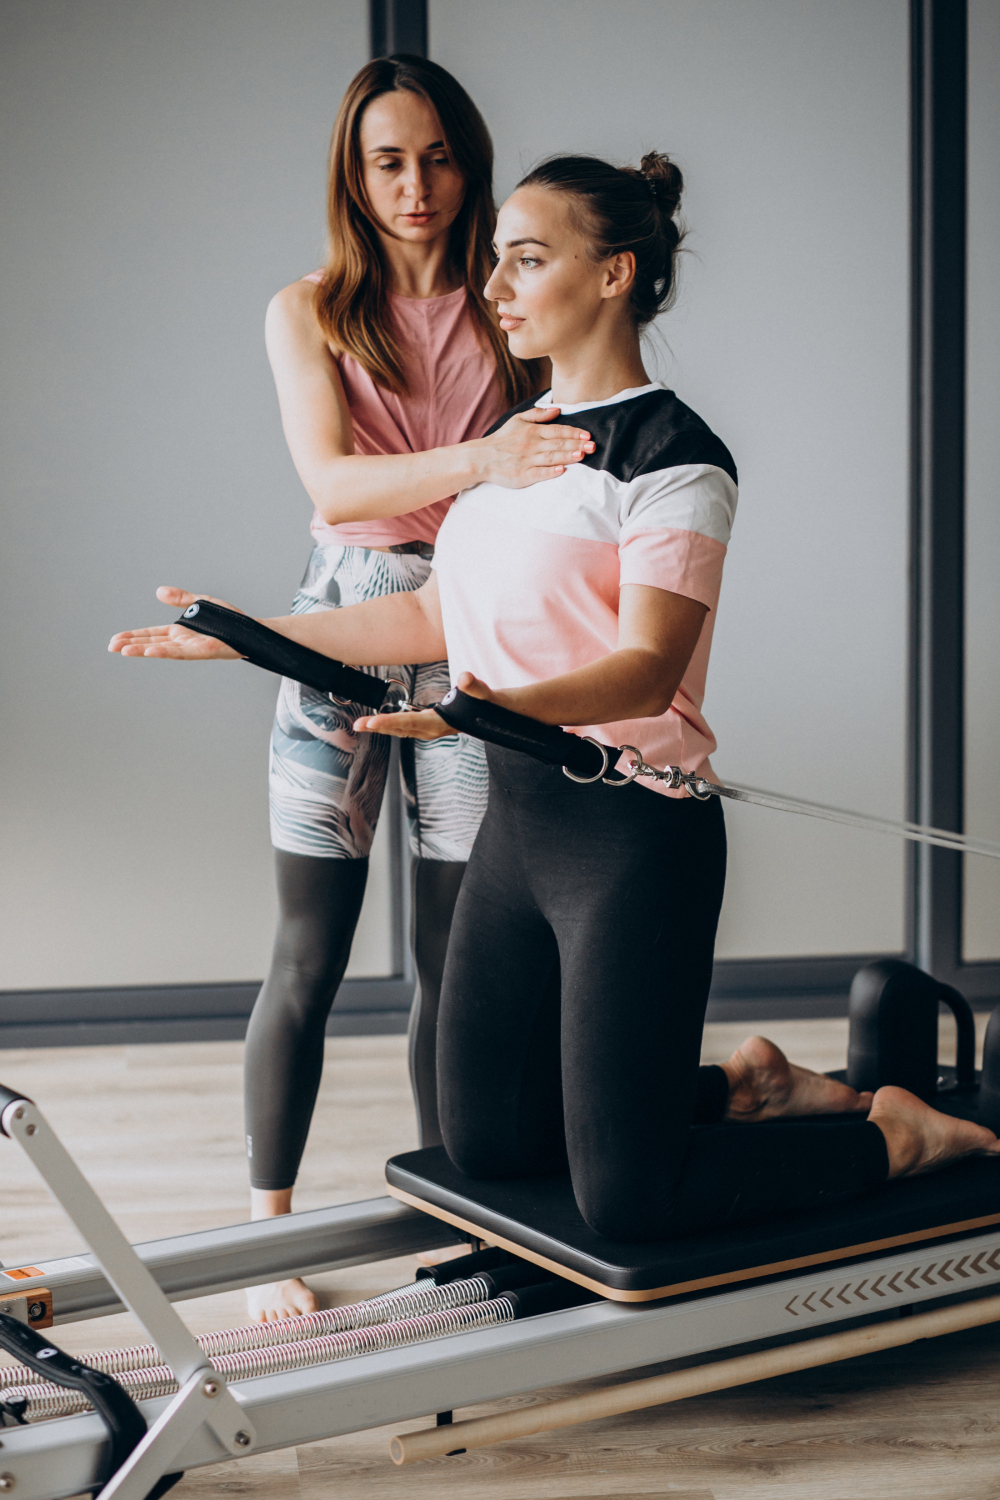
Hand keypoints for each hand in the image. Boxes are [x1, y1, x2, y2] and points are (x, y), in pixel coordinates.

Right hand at [108, 585, 242, 658]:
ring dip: (143, 651)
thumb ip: (180, 599)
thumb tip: (159, 591)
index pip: (152, 635)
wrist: (252, 631)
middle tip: (111, 647)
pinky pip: (181, 652)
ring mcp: (193, 648)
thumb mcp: (201, 603)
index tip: (115, 640)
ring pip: (163, 650)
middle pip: (152, 644)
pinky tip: (150, 652)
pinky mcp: (204, 650)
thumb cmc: (230, 620)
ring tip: (124, 651)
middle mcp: (183, 641)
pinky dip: (165, 651)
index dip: (133, 637)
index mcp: (180, 631)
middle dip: (131, 645)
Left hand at [353, 672, 495, 739]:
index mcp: (441, 722)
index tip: (370, 723)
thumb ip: (474, 686)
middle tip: (356, 725)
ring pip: (403, 730)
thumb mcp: (484, 693)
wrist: (499, 717)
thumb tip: (464, 678)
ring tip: (363, 725)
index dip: (388, 722)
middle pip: (401, 728)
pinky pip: (408, 727)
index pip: (410, 722)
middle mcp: (434, 729)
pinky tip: (384, 722)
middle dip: (378, 727)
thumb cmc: (490, 705)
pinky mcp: (433, 726)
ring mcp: (433, 729)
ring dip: (384, 727)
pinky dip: (394, 725)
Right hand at [476, 407, 594, 488]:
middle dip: (576, 444)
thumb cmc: (502, 439)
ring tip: (582, 455)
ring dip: (567, 457)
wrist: (481, 458)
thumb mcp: (517, 420)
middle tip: (593, 446)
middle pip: (557, 444)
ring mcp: (526, 461)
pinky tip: (561, 471)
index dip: (573, 432)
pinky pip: (538, 473)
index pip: (557, 431)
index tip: (587, 435)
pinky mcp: (522, 475)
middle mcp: (531, 445)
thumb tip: (558, 410)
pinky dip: (549, 472)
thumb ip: (538, 414)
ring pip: (551, 458)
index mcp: (532, 431)